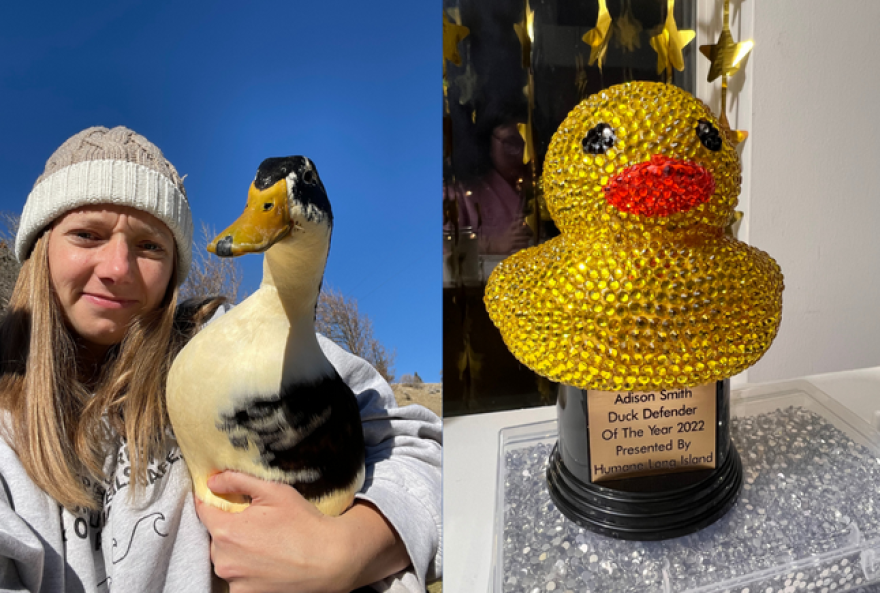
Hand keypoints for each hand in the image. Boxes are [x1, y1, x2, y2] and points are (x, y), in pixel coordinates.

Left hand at [195, 472, 409, 592]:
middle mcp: (223, 560)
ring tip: (265, 543)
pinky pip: (235, 578)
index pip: (203, 510)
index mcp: (226, 531)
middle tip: (257, 522)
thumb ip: (237, 480)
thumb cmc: (303, 523)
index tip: (226, 498)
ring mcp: (233, 581)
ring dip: (237, 549)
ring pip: (225, 557)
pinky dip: (245, 569)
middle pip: (216, 535)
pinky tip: (266, 561)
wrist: (329, 559)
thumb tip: (211, 480)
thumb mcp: (274, 491)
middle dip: (230, 526)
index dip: (213, 500)